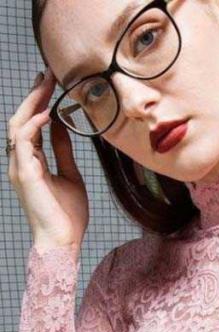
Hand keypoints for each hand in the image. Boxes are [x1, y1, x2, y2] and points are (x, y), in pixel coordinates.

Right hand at [7, 67, 87, 249]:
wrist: (63, 240)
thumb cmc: (68, 214)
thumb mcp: (70, 175)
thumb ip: (62, 151)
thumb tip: (61, 127)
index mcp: (30, 161)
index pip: (30, 124)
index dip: (38, 103)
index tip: (49, 83)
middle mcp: (20, 161)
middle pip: (21, 119)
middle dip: (33, 96)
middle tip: (47, 74)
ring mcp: (19, 167)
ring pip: (18, 126)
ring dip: (32, 104)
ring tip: (46, 85)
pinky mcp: (25, 174)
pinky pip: (23, 143)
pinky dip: (34, 127)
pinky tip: (46, 114)